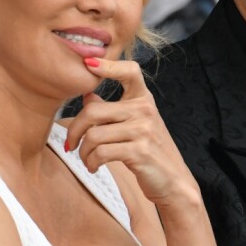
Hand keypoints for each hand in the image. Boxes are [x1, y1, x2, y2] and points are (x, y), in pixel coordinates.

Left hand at [65, 58, 198, 207]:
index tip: (88, 63)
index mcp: (143, 98)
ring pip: (94, 135)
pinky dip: (91, 161)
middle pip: (93, 111)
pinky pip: (102, 153)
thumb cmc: (150, 150)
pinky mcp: (140, 152)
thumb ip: (110, 109)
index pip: (130, 71)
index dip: (108, 65)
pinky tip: (93, 166)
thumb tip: (86, 95)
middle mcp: (144, 110)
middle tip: (71, 143)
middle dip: (74, 129)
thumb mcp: (134, 123)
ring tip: (86, 158)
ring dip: (83, 151)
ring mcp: (143, 130)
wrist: (174, 181)